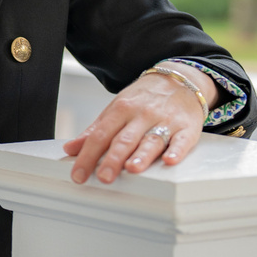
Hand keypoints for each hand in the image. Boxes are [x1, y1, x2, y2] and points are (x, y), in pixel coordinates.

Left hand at [62, 63, 216, 184]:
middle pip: (124, 139)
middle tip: (103, 177)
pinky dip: (176, 150)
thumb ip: (94, 131)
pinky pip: (182, 140)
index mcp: (120, 110)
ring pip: (151, 140)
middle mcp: (141, 115)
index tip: (79, 174)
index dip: (87, 156)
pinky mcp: (186, 127)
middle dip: (113, 159)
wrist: (178, 79)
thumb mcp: (116, 108)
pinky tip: (170, 160)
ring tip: (132, 168)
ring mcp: (165, 120)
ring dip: (141, 155)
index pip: (100, 135)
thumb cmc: (143, 98)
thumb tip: (70, 148)